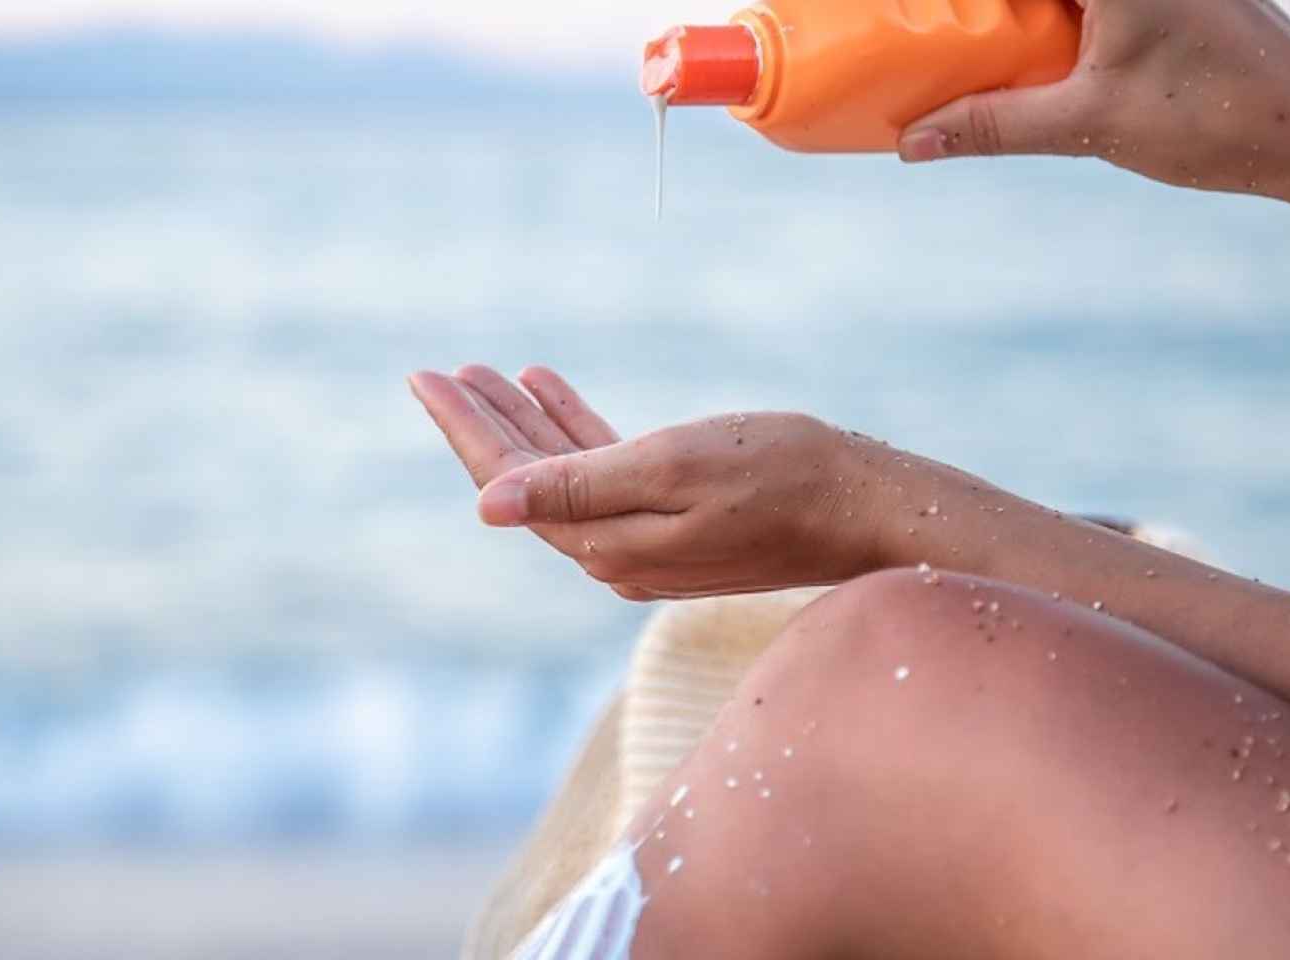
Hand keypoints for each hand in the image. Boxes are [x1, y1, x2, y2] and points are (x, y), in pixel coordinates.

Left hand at [408, 365, 907, 599]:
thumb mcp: (669, 468)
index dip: (464, 428)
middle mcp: (614, 552)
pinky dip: (576, 430)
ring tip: (490, 373)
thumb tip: (486, 506)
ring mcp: (644, 542)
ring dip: (527, 421)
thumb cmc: (778, 475)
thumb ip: (577, 484)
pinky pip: (606, 473)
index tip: (424, 378)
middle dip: (483, 422)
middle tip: (441, 371)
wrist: (865, 508)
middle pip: (528, 479)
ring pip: (564, 473)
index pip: (510, 482)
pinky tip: (551, 389)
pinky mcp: (674, 525)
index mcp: (604, 542)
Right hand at [897, 0, 1289, 291]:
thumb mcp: (1087, 125)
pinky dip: (1051, 14)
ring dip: (1016, 17)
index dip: (955, 0)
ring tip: (958, 34)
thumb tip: (911, 140)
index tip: (903, 10)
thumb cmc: (1216, 119)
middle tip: (923, 26)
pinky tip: (1018, 41)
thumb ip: (994, 124)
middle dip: (979, 13)